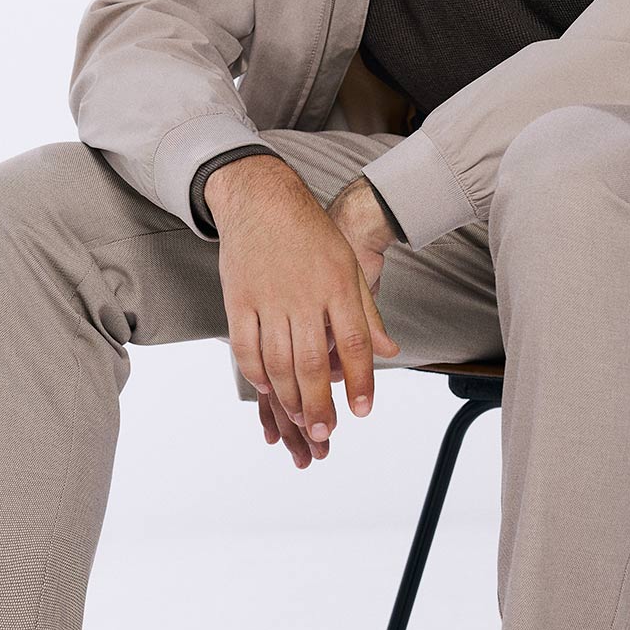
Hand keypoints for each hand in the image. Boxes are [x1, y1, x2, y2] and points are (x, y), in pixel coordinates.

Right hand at [206, 157, 400, 464]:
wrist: (261, 197)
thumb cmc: (310, 233)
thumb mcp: (348, 265)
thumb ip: (366, 313)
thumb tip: (391, 351)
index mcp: (337, 285)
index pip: (353, 342)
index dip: (359, 380)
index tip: (362, 411)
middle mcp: (304, 294)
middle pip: (312, 361)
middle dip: (319, 403)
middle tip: (326, 432)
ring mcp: (268, 297)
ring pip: (278, 362)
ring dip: (289, 397)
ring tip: (301, 420)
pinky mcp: (238, 298)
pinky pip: (245, 347)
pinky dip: (256, 374)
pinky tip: (268, 389)